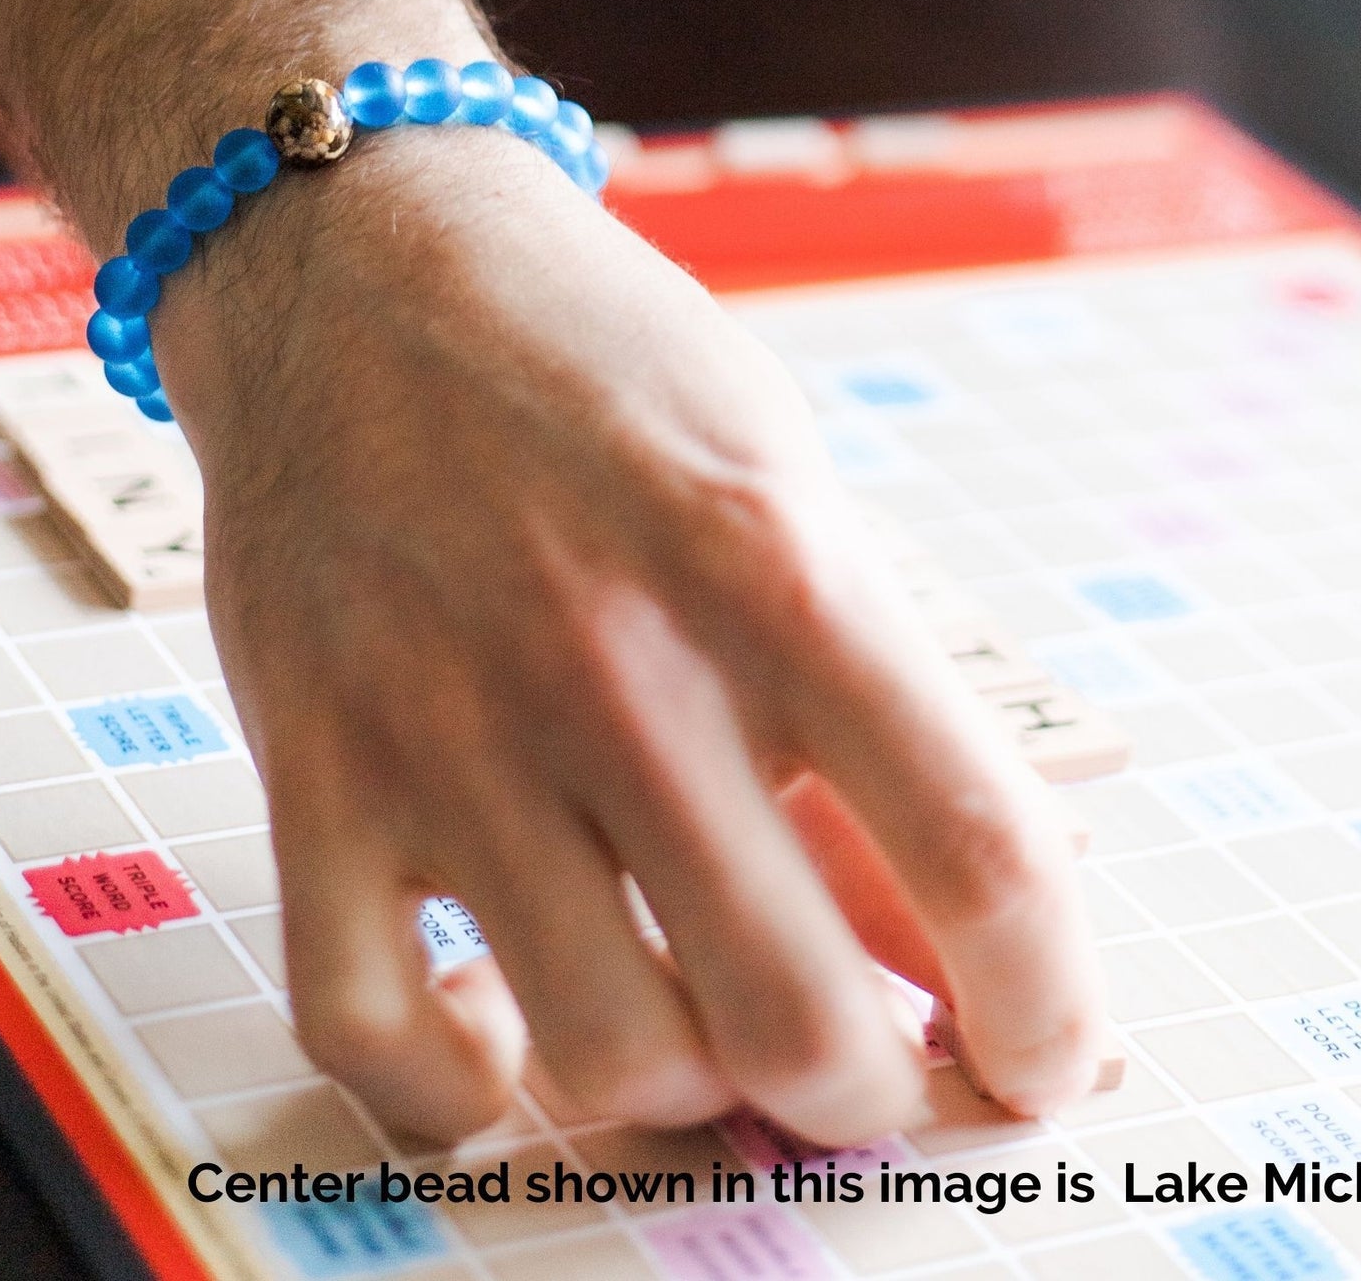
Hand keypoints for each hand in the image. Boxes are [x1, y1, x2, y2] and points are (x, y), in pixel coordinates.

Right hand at [156, 126, 1103, 1146]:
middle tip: (870, 1074)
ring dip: (687, 1089)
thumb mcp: (781, 482)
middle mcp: (613, 662)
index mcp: (771, 564)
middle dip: (871, 1100)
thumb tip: (952, 926)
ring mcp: (445, 728)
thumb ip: (871, 702)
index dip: (1048, 1009)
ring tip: (693, 1018)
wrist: (355, 258)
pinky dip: (457, 1090)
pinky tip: (503, 1021)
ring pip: (604, 1059)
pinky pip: (367, 1034)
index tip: (1047, 1061)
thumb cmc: (592, 363)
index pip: (980, 851)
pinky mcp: (312, 768)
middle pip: (798, 1020)